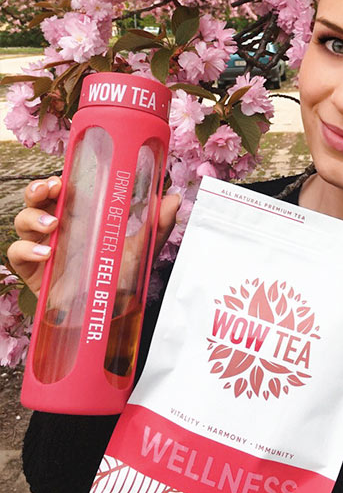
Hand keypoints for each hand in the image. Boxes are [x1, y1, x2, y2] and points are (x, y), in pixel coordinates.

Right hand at [7, 177, 179, 297]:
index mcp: (82, 219)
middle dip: (36, 190)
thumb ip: (158, 224)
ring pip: (22, 222)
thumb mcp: (143, 248)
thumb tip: (175, 198)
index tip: (62, 178)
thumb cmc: (123, 278)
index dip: (56, 181)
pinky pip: (16, 253)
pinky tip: (46, 253)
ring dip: (31, 217)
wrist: (112, 314)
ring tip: (53, 224)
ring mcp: (45, 249)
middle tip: (50, 189)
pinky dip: (25, 249)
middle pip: (36, 201)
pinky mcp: (35, 272)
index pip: (63, 192)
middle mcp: (61, 230)